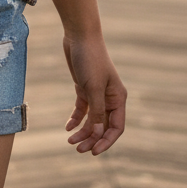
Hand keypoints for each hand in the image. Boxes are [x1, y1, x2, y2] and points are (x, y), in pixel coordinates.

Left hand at [62, 34, 126, 154]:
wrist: (79, 35)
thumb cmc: (90, 59)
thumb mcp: (93, 87)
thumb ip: (97, 111)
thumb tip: (99, 134)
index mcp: (118, 98)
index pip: (116, 127)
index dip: (106, 141)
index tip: (94, 152)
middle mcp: (109, 98)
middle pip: (103, 126)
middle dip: (92, 139)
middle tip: (78, 149)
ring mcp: (96, 93)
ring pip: (92, 119)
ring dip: (83, 131)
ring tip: (70, 140)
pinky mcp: (84, 87)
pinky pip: (82, 109)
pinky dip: (76, 118)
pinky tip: (68, 127)